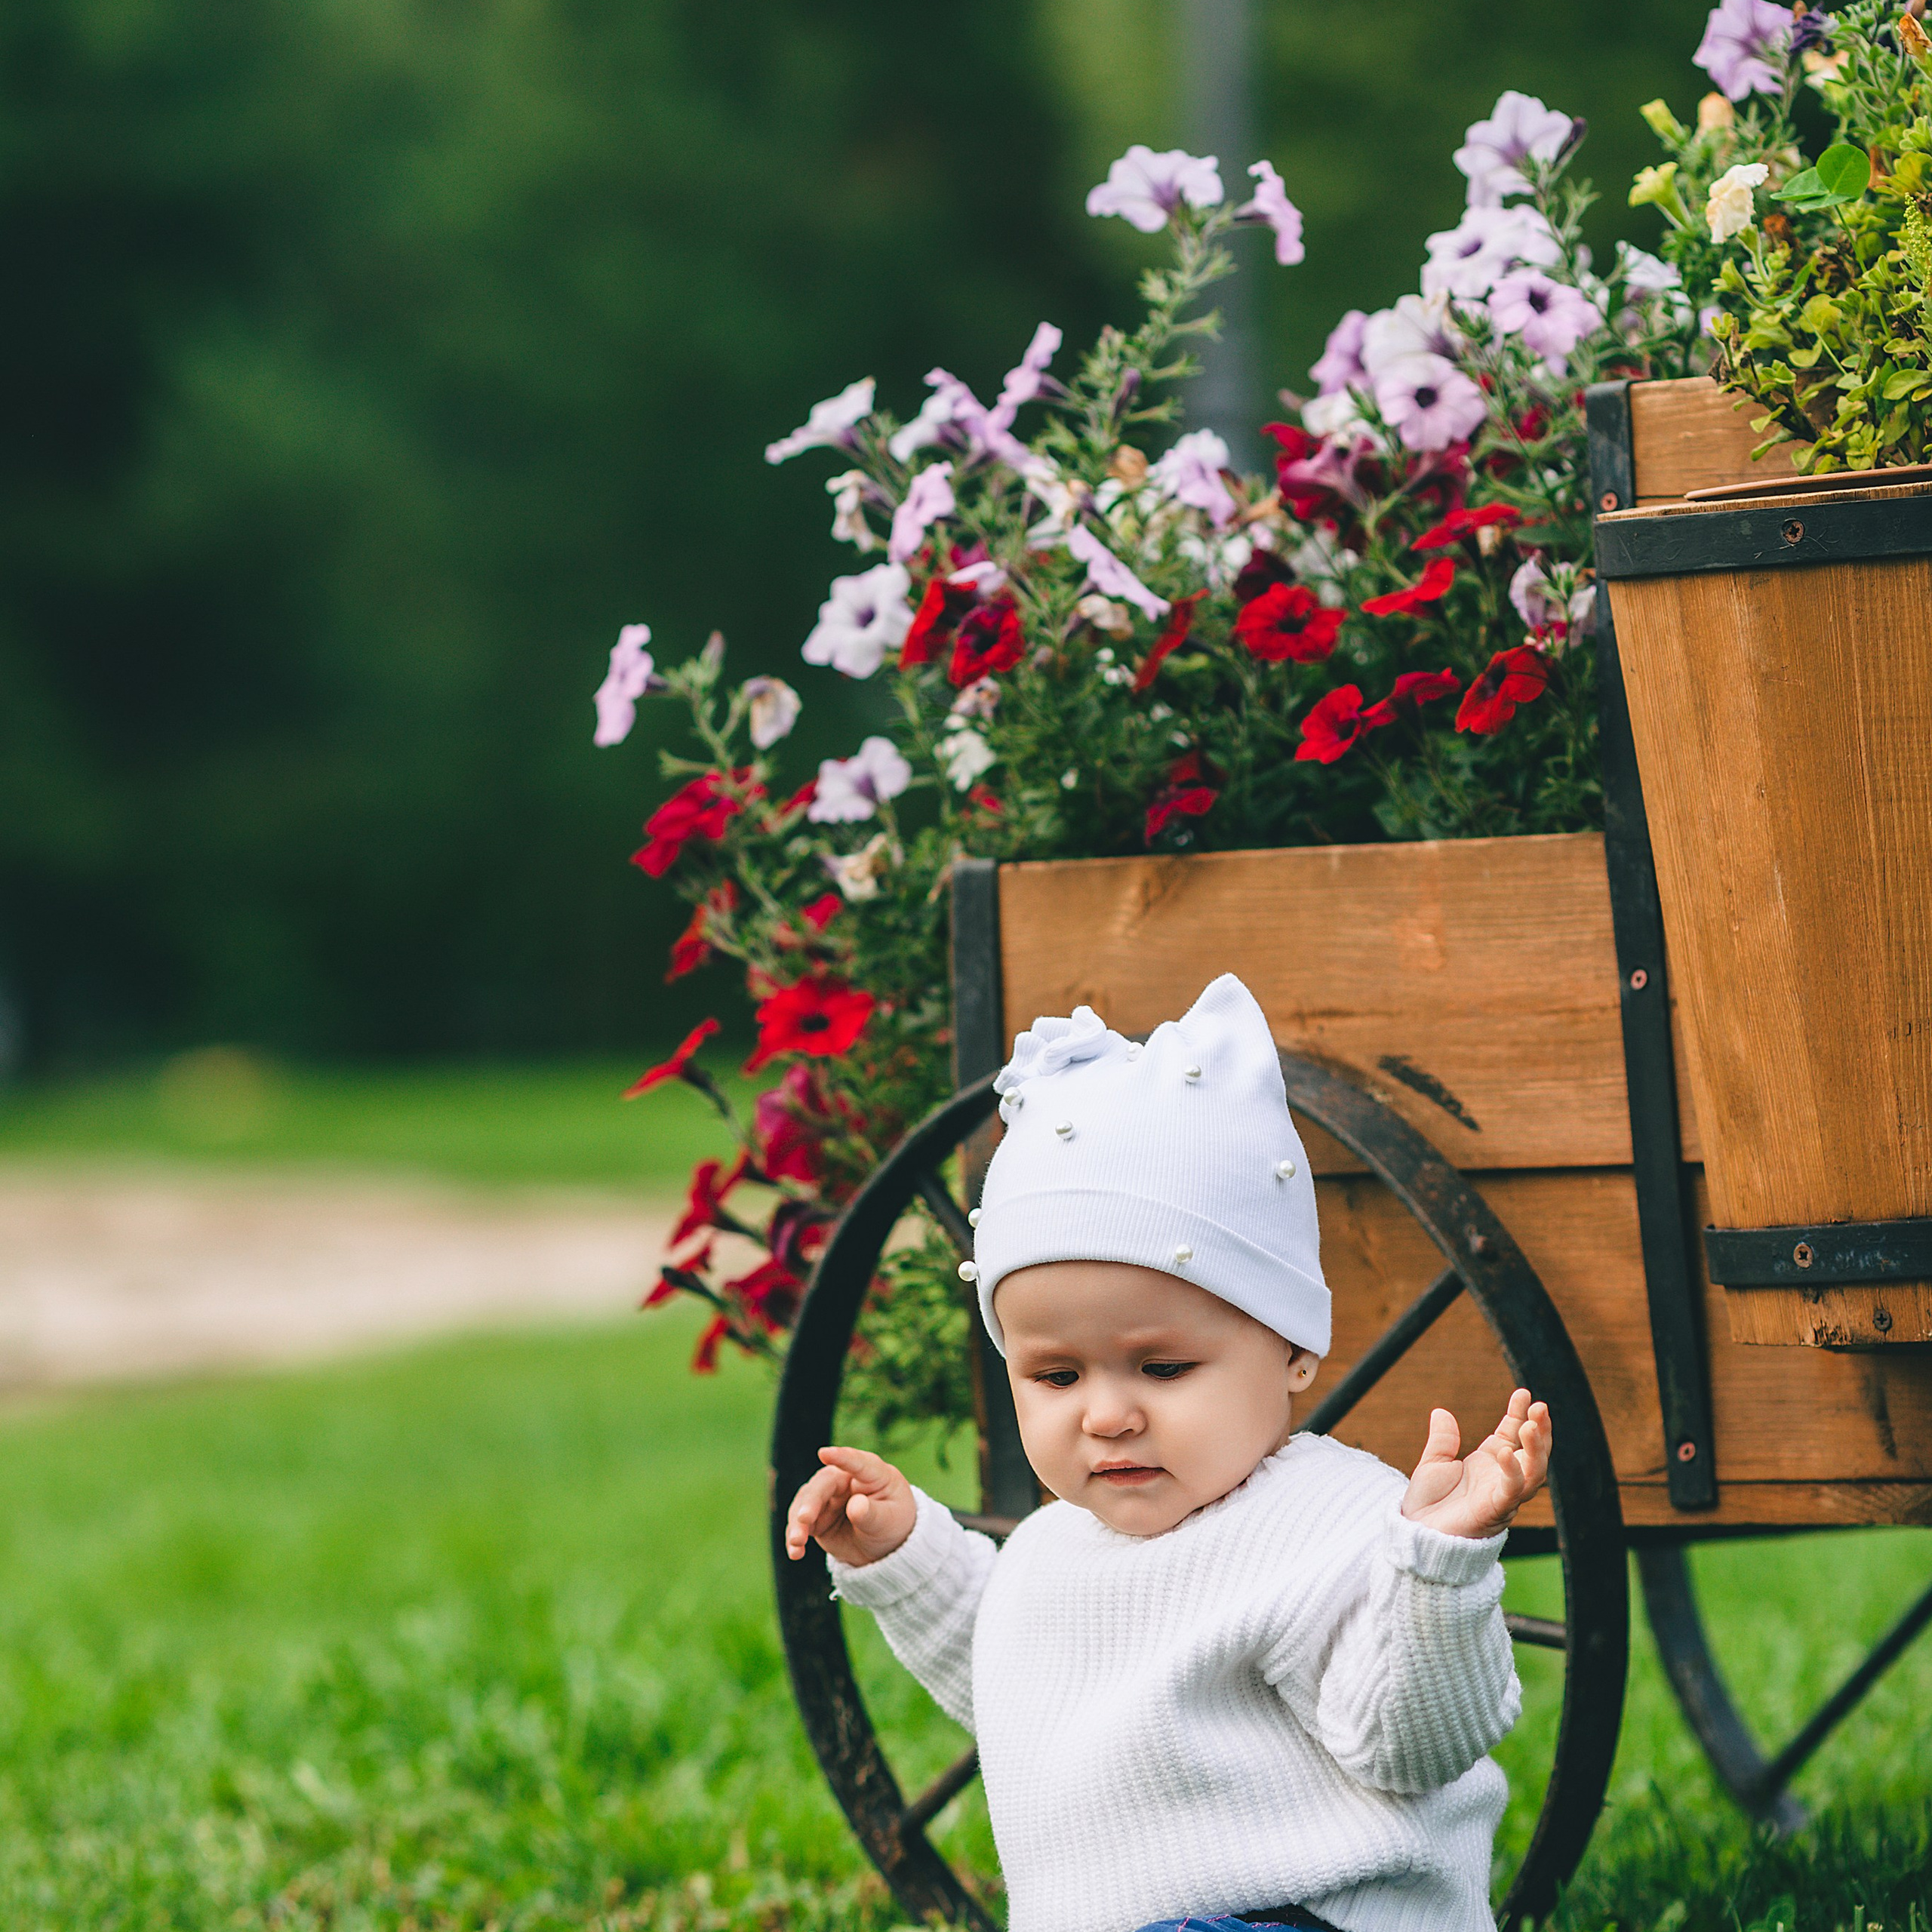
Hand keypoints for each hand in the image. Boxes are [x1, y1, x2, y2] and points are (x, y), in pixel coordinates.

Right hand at [783, 1445, 917, 1567]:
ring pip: (805, 1502)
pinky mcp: (816, 1516)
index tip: (823, 1453)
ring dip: (798, 1522)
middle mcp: (845, 1480)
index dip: (841, 1457)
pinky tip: (795, 1553)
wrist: (883, 1548)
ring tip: (796, 1542)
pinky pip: (800, 1523)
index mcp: (872, 1474)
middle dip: (811, 1502)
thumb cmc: (892, 1525)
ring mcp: (828, 1497)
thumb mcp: (889, 1522)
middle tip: (804, 1519)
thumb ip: (872, 1514)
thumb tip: (855, 1505)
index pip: (857, 1462)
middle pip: (823, 1484)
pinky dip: (795, 1536)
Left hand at [1400, 1389, 1550, 1541]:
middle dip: (1541, 1430)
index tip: (1523, 1393)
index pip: (1513, 1434)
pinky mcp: (1494, 1510)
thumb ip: (1442, 1440)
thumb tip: (1441, 1411)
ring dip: (1536, 1449)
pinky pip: (1511, 1490)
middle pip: (1533, 1452)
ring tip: (1531, 1424)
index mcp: (1490, 1463)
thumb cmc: (1429, 1504)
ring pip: (1533, 1472)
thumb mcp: (1433, 1464)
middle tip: (1540, 1406)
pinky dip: (1512, 1471)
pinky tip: (1506, 1452)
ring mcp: (1502, 1494)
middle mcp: (1502, 1478)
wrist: (1416, 1535)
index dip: (1520, 1414)